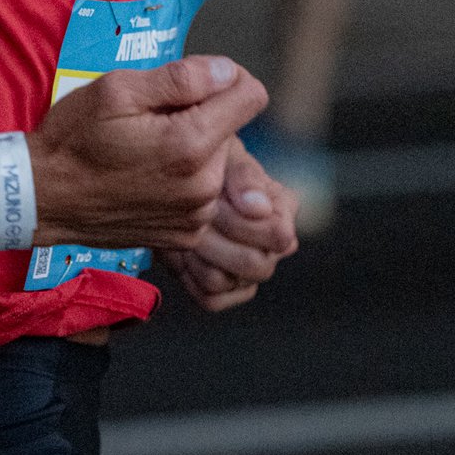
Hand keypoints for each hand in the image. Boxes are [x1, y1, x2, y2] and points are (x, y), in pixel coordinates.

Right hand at [29, 55, 269, 251]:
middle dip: (201, 116)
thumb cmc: (73, 139)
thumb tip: (227, 71)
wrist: (41, 199)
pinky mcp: (186, 235)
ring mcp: (196, 216)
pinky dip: (183, 181)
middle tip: (150, 122)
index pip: (252, 96)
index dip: (227, 78)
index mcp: (191, 145)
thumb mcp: (117, 90)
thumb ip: (182, 77)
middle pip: (231, 129)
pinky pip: (203, 194)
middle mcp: (204, 187)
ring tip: (144, 151)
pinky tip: (145, 178)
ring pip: (217, 162)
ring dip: (192, 150)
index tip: (194, 82)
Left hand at [160, 141, 298, 311]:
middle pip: (255, 265)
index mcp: (282, 209)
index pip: (278, 236)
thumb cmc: (206, 162)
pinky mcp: (226, 292)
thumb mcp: (225, 156)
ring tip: (185, 230)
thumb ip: (245, 176)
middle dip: (215, 239)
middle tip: (193, 217)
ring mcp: (251, 272)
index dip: (240, 223)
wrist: (172, 183)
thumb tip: (259, 209)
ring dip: (197, 254)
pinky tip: (182, 251)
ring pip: (226, 282)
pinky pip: (210, 298)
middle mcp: (275, 246)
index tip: (213, 200)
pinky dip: (189, 276)